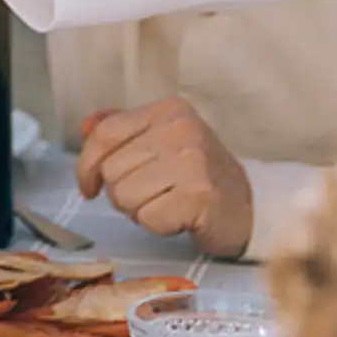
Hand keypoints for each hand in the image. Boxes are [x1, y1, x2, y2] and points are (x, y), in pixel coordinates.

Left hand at [75, 97, 253, 258]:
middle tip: (149, 196)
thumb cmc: (199, 175)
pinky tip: (178, 217)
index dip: (87, 164)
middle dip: (121, 192)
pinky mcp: (199, 196)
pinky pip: (147, 218)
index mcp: (168, 110)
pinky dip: (157, 225)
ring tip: (165, 204)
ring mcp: (192, 162)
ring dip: (138, 210)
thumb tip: (86, 126)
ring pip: (124, 195)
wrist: (251, 206)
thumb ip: (123, 131)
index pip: (105, 133)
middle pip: (111, 169)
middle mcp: (180, 130)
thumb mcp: (162, 141)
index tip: (89, 186)